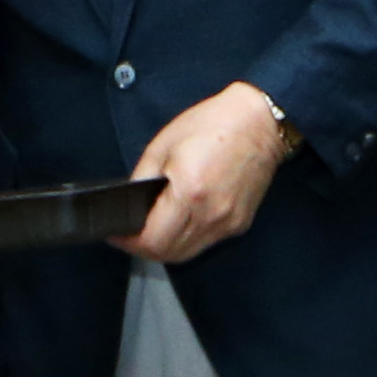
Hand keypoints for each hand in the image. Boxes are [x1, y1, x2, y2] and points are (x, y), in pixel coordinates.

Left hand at [119, 83, 296, 264]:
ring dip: (164, 247)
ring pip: (186, 253)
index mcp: (189, 191)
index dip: (128, 242)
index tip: (116, 234)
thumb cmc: (213, 124)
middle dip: (142, 248)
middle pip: (168, 253)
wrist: (260, 123)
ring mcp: (227, 223)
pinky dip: (186, 239)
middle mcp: (210, 214)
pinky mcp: (239, 224)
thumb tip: (130, 201)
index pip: (152, 239)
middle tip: (129, 235)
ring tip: (150, 230)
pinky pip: (205, 242)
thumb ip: (143, 176)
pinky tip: (178, 223)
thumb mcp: (164, 143)